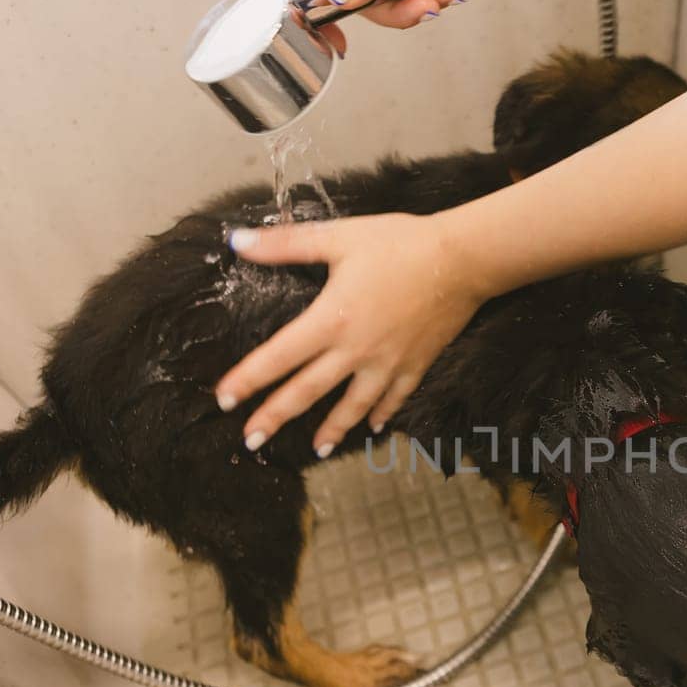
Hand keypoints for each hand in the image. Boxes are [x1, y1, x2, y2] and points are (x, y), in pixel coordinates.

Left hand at [215, 214, 484, 455]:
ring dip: (332, 430)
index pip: (278, 357)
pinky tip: (374, 426)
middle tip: (251, 441)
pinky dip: (382, 414)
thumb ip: (285, 244)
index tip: (224, 398)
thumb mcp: (339, 237)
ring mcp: (387, 363)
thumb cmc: (400, 243)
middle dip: (276, 418)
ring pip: (353, 406)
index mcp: (330, 320)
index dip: (248, 379)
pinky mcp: (415, 364)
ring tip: (317, 449)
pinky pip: (394, 398)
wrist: (462, 259)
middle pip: (307, 392)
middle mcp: (355, 350)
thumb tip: (236, 241)